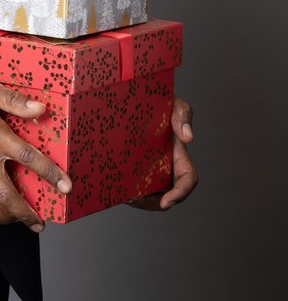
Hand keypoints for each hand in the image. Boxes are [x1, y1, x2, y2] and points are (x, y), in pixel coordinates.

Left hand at [129, 96, 197, 210]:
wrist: (134, 96)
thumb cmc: (159, 100)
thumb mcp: (173, 104)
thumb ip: (183, 115)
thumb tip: (188, 138)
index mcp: (178, 155)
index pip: (186, 180)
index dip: (179, 194)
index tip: (166, 203)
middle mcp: (164, 165)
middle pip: (164, 195)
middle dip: (151, 203)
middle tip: (133, 200)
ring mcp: (147, 167)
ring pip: (145, 193)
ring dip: (136, 199)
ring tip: (122, 194)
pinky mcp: (130, 166)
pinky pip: (129, 184)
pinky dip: (123, 189)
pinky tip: (112, 186)